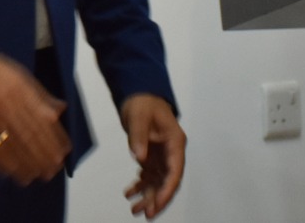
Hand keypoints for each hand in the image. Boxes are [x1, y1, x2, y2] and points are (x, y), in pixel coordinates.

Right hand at [0, 54, 70, 183]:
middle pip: (29, 138)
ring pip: (11, 148)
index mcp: (21, 94)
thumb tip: (60, 110)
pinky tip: (12, 172)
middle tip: (52, 170)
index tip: (64, 153)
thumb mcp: (22, 76)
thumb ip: (41, 95)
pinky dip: (2, 164)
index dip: (56, 141)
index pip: (43, 122)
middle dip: (43, 158)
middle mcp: (6, 108)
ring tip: (35, 175)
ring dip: (26, 165)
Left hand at [120, 93, 185, 217]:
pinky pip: (148, 175)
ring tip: (134, 210)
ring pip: (158, 181)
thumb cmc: (142, 102)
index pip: (175, 171)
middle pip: (168, 181)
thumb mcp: (138, 116)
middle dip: (158, 199)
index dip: (167, 189)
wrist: (139, 93)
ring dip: (147, 196)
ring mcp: (163, 155)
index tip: (158, 203)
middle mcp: (172, 152)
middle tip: (146, 214)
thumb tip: (139, 158)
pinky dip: (140, 185)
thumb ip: (138, 136)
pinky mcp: (152, 156)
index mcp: (175, 143)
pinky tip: (129, 193)